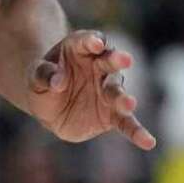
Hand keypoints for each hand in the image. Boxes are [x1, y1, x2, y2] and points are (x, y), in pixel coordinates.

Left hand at [28, 30, 156, 150]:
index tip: (96, 43)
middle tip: (124, 59)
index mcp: (79, 49)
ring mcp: (108, 90)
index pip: (87, 41)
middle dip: (116, 60)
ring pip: (118, 91)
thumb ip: (44, 74)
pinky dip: (137, 132)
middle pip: (110, 61)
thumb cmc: (44, 82)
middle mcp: (99, 66)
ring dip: (123, 97)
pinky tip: (148, 142)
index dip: (92, 41)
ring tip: (128, 103)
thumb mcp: (35, 75)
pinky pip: (127, 123)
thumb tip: (58, 82)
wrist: (50, 106)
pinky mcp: (113, 115)